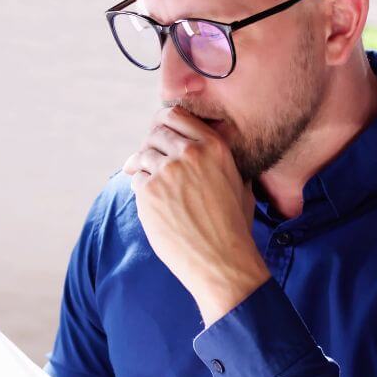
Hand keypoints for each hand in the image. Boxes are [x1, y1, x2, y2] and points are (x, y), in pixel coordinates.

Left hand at [122, 106, 268, 324]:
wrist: (222, 261)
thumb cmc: (234, 227)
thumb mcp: (240, 184)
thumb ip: (223, 161)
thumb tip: (207, 148)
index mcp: (214, 146)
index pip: (177, 115)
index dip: (163, 123)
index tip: (159, 135)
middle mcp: (190, 153)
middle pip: (155, 133)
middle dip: (151, 146)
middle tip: (151, 162)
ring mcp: (167, 171)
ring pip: (143, 155)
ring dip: (144, 167)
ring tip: (153, 186)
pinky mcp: (149, 192)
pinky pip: (136, 179)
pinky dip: (141, 189)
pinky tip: (154, 205)